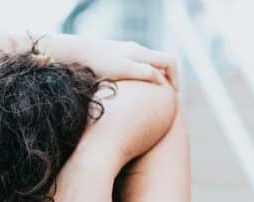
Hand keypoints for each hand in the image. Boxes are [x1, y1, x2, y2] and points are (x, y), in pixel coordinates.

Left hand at [49, 36, 178, 90]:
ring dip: (153, 80)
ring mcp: (126, 53)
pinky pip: (136, 68)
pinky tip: (131, 94)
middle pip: (161, 63)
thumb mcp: (123, 70)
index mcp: (142, 53)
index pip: (170, 62)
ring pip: (148, 66)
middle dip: (167, 80)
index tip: (173, 94)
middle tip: (165, 99)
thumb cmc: (99, 64)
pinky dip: (140, 79)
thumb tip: (162, 80)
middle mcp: (137, 50)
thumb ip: (144, 72)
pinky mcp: (117, 58)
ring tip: (148, 99)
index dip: (176, 78)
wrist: (77, 54)